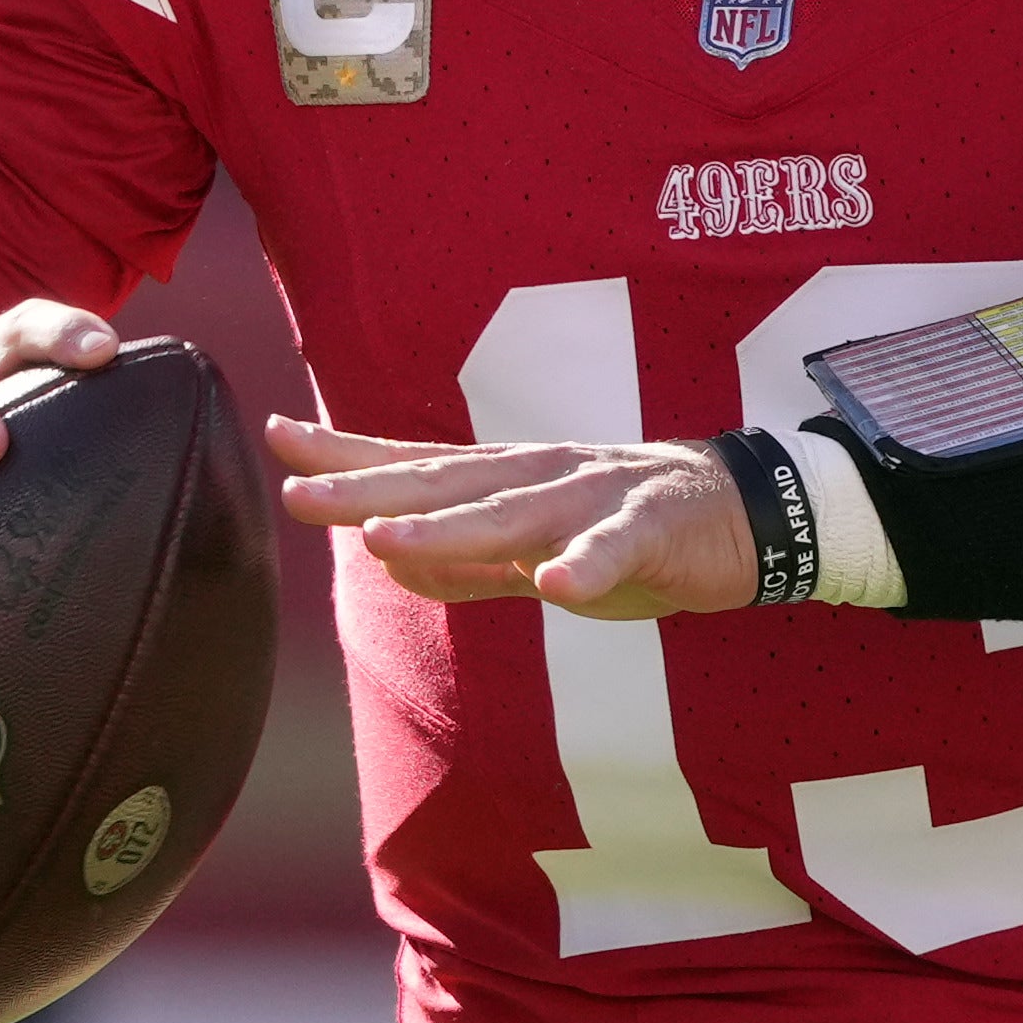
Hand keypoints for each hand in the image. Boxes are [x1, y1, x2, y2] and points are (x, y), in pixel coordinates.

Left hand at [269, 421, 755, 617]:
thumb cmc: (629, 531)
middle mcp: (538, 476)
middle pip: (442, 485)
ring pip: (510, 514)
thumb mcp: (535, 550)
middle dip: (368, 490)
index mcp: (508, 480)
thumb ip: (464, 564)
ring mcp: (592, 498)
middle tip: (298, 493)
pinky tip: (556, 584)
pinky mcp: (649, 529)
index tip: (279, 438)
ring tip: (380, 541)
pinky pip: (614, 549)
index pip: (415, 465)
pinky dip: (586, 565)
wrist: (743, 515)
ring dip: (445, 529)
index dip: (348, 454)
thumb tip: (385, 566)